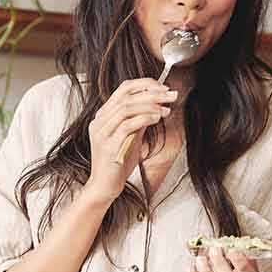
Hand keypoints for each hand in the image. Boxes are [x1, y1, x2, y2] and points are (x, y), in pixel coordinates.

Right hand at [83, 78, 178, 200]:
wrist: (105, 186)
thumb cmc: (118, 163)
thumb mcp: (131, 137)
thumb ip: (139, 120)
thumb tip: (157, 105)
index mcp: (103, 116)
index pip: (123, 89)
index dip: (145, 84)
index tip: (164, 87)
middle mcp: (99, 121)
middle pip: (126, 96)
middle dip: (152, 93)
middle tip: (171, 95)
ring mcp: (102, 133)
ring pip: (126, 108)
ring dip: (150, 105)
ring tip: (166, 109)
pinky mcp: (108, 146)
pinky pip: (127, 126)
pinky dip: (144, 118)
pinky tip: (157, 119)